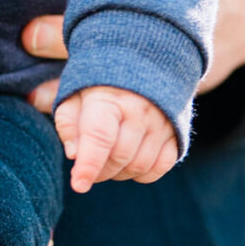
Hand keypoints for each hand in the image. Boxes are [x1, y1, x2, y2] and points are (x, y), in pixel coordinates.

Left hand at [53, 86, 177, 192]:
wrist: (142, 60)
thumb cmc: (99, 83)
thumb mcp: (74, 94)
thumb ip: (68, 123)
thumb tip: (74, 155)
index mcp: (109, 97)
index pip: (99, 137)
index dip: (89, 165)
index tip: (79, 185)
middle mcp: (140, 110)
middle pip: (119, 157)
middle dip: (99, 170)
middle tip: (89, 166)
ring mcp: (161, 122)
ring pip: (139, 166)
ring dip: (119, 173)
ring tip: (107, 161)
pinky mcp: (176, 132)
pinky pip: (160, 167)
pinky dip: (142, 174)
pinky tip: (129, 163)